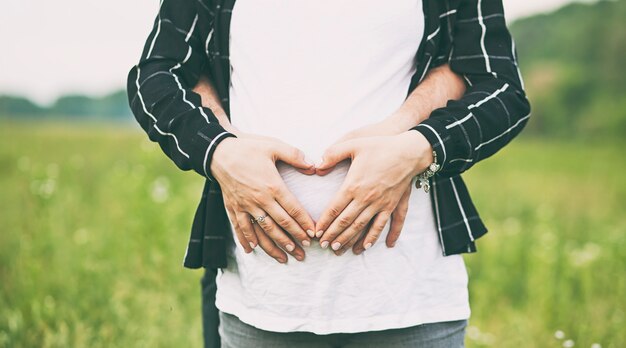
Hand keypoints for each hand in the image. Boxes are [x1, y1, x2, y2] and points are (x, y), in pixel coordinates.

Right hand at [211, 135, 316, 262]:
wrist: (219, 151)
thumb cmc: (248, 147)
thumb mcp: (274, 146)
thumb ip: (295, 156)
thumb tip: (314, 167)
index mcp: (273, 186)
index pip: (292, 209)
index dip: (304, 223)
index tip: (313, 234)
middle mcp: (259, 200)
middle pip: (280, 224)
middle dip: (293, 239)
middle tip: (304, 252)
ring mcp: (245, 206)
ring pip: (261, 231)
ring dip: (273, 246)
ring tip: (285, 258)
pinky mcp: (233, 207)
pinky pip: (240, 228)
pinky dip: (245, 240)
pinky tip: (252, 251)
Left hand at [314, 131, 433, 254]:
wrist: (409, 151)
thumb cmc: (380, 146)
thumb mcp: (353, 144)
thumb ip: (332, 154)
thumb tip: (316, 166)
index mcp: (353, 185)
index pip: (334, 209)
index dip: (324, 223)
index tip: (316, 233)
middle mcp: (366, 198)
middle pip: (346, 222)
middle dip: (333, 235)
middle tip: (323, 246)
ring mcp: (381, 203)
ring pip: (362, 227)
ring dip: (350, 240)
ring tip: (340, 250)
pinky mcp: (393, 205)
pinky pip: (384, 225)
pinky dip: (376, 237)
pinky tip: (368, 246)